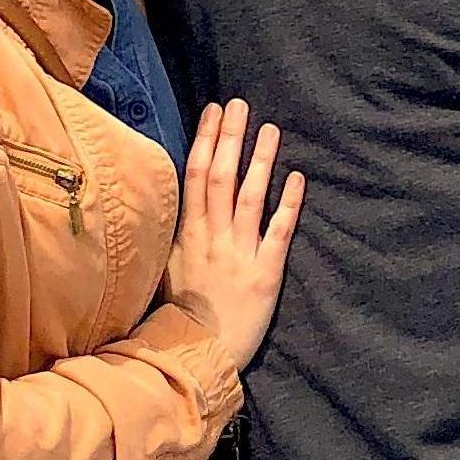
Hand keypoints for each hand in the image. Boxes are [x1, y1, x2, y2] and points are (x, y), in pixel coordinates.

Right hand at [165, 97, 304, 373]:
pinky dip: (288, 204)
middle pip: (220, 176)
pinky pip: (278, 232)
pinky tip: (297, 177)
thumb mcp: (163, 270)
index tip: (212, 111)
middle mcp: (212, 237)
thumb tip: (166, 204)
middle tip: (240, 103)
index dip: (204, 140)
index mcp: (186, 235)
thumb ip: (170, 236)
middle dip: (230, 137)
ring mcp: (239, 254)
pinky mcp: (265, 274)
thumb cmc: (177, 316)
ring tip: (270, 128)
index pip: (194, 176)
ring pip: (249, 196)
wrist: (196, 356)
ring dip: (260, 159)